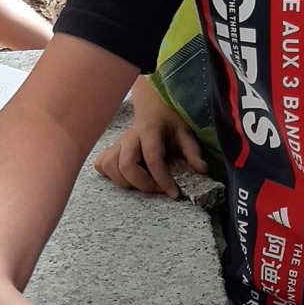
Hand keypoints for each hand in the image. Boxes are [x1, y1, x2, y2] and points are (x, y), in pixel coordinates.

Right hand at [94, 80, 207, 199]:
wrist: (154, 110)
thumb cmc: (170, 125)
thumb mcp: (185, 134)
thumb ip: (193, 152)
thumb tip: (202, 170)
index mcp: (149, 130)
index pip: (153, 158)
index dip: (162, 179)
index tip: (173, 194)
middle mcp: (130, 137)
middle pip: (126, 164)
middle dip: (142, 183)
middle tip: (157, 189)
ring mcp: (117, 143)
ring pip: (111, 167)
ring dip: (126, 182)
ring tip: (144, 184)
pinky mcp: (110, 149)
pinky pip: (102, 165)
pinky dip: (111, 176)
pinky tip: (126, 177)